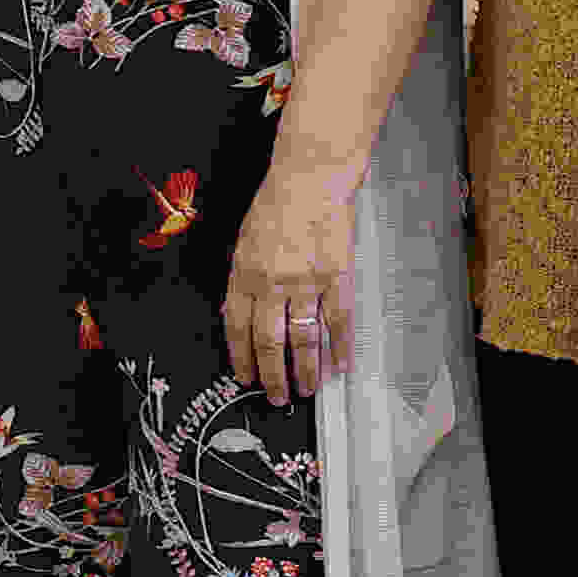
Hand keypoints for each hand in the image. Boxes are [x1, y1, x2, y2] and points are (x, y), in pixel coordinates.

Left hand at [221, 158, 357, 401]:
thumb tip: (238, 317)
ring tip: (308, 389)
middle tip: (277, 397)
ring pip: (304, 339)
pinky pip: (337, 322)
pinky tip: (341, 366)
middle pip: (270, 342)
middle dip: (273, 375)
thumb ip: (241, 280)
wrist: (311, 179)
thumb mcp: (243, 242)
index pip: (237, 328)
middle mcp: (271, 284)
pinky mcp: (337, 278)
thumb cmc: (276, 206)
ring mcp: (305, 282)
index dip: (241, 357)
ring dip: (306, 370)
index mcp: (243, 274)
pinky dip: (340, 348)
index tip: (245, 377)